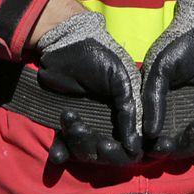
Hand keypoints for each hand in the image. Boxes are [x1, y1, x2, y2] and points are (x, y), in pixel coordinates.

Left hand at [35, 11, 142, 165]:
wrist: (64, 42)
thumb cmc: (97, 55)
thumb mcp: (120, 79)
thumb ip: (130, 108)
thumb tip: (135, 144)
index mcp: (126, 108)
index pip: (129, 140)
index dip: (121, 148)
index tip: (109, 146)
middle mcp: (108, 119)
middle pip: (105, 149)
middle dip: (94, 145)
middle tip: (82, 129)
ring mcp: (87, 121)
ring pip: (85, 147)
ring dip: (76, 141)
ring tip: (70, 120)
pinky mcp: (67, 122)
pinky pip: (66, 145)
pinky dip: (61, 151)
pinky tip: (57, 152)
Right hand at [140, 0, 193, 157]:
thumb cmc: (184, 43)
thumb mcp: (164, 65)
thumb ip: (154, 94)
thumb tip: (150, 131)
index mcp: (155, 102)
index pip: (152, 134)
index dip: (157, 144)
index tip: (164, 145)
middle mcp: (172, 112)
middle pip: (176, 143)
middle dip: (185, 143)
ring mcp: (193, 114)